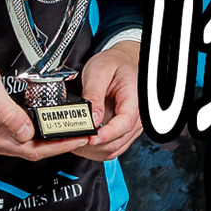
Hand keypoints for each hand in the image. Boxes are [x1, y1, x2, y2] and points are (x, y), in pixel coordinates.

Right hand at [0, 47, 89, 160]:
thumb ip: (7, 112)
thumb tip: (27, 132)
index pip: (30, 149)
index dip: (57, 146)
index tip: (78, 138)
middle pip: (29, 150)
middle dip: (58, 144)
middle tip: (82, 134)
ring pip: (24, 145)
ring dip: (48, 140)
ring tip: (71, 131)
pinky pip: (16, 137)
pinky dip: (35, 134)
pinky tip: (48, 126)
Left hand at [72, 41, 142, 161]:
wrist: (123, 60)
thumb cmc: (114, 63)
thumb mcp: (98, 71)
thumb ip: (93, 95)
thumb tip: (90, 119)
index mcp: (135, 98)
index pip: (125, 123)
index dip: (106, 135)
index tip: (89, 138)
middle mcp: (138, 115)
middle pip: (118, 141)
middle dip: (93, 145)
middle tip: (72, 139)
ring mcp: (132, 125)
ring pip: (114, 149)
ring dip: (93, 149)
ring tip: (75, 140)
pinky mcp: (124, 130)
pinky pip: (113, 146)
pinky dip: (96, 148)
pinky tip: (84, 140)